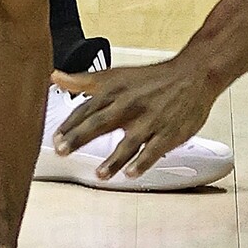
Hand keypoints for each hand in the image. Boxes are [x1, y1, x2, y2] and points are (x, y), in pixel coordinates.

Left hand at [50, 55, 215, 180]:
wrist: (192, 74)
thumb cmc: (151, 79)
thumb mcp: (114, 75)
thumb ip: (83, 80)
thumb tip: (55, 77)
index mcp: (115, 92)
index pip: (86, 109)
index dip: (68, 125)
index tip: (55, 139)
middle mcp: (129, 105)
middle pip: (100, 122)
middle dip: (80, 137)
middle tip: (63, 151)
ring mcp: (150, 120)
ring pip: (129, 141)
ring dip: (113, 159)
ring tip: (101, 174)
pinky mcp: (168, 132)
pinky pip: (154, 149)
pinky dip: (143, 162)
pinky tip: (132, 173)